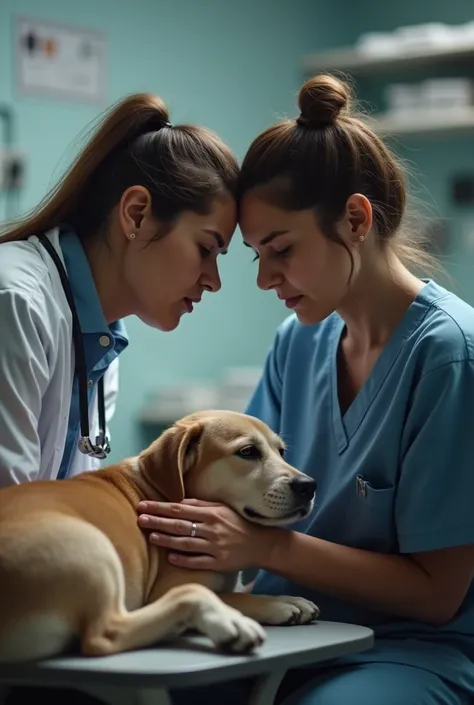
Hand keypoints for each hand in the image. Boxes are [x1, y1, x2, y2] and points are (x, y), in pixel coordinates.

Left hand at [137, 498, 274, 570]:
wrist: (262, 544)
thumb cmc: (239, 523)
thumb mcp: (222, 509)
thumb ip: (201, 506)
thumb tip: (178, 503)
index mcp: (212, 513)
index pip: (179, 509)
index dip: (160, 507)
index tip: (143, 506)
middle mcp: (212, 529)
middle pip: (179, 525)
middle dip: (157, 522)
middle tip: (140, 519)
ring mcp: (215, 547)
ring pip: (185, 543)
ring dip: (166, 540)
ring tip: (150, 537)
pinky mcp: (219, 563)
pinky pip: (197, 561)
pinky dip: (183, 559)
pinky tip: (169, 557)